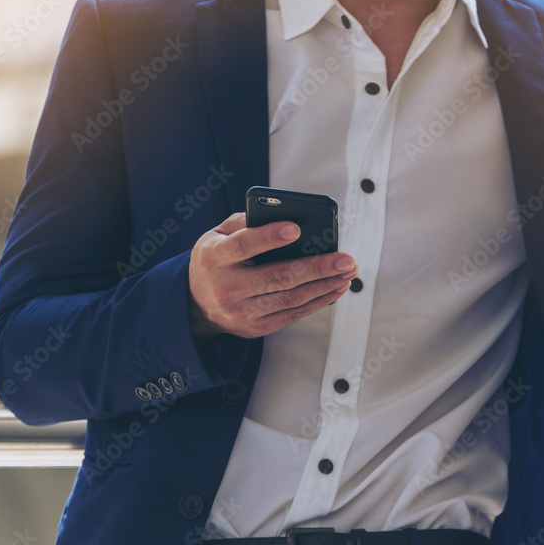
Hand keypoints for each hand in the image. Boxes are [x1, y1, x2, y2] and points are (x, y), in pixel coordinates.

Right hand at [187, 213, 357, 339]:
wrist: (196, 304)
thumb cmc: (216, 260)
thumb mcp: (218, 235)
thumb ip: (246, 222)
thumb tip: (285, 216)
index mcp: (215, 257)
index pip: (243, 245)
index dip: (269, 237)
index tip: (296, 228)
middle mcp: (227, 287)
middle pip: (277, 277)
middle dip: (316, 267)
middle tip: (345, 259)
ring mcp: (241, 312)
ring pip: (290, 299)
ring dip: (324, 286)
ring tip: (348, 273)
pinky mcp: (255, 328)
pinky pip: (292, 314)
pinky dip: (318, 301)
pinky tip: (336, 288)